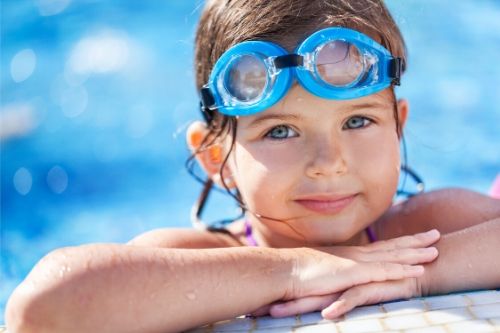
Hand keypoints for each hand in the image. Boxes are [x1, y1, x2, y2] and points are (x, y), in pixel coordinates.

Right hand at [249, 229, 439, 316]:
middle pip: (391, 246)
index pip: (381, 246)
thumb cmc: (298, 273)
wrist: (284, 271)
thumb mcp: (322, 272)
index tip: (416, 237)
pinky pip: (382, 271)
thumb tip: (340, 277)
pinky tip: (417, 270)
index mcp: (350, 255)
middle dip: (415, 241)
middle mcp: (356, 255)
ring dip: (415, 253)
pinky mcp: (352, 274)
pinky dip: (402, 269)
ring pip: (391, 256)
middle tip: (435, 234)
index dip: (401, 242)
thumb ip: (335, 273)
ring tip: (436, 250)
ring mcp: (355, 263)